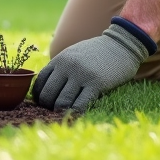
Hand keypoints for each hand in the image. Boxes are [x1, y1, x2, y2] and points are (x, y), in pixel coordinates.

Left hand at [33, 20, 153, 110]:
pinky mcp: (96, 83)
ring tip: (66, 114)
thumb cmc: (96, 52)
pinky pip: (79, 105)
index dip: (40, 97)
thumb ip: (59, 68)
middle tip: (56, 111)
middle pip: (47, 95)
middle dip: (49, 107)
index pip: (39, 84)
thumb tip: (45, 88)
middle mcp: (67, 66)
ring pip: (61, 102)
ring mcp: (81, 75)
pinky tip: (77, 114)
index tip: (47, 103)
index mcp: (59, 60)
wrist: (121, 44)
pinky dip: (75, 112)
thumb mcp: (73, 54)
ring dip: (61, 111)